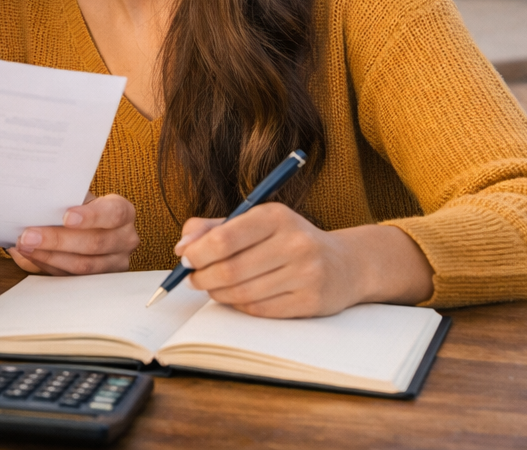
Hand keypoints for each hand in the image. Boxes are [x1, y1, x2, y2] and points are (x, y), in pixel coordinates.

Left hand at [8, 193, 137, 274]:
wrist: (89, 225)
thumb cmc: (81, 207)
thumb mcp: (78, 198)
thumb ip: (63, 201)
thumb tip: (34, 207)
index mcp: (123, 212)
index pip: (114, 213)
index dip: (91, 216)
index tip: (66, 216)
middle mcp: (125, 239)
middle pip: (94, 243)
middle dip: (57, 240)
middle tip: (28, 236)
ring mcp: (116, 263)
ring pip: (83, 266)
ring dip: (48, 257)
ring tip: (24, 247)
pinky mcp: (100, 281)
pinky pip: (72, 278)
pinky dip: (47, 266)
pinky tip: (30, 257)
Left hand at [176, 204, 432, 317]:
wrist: (344, 264)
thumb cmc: (287, 240)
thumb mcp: (255, 222)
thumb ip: (213, 228)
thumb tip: (182, 247)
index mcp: (276, 216)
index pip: (225, 238)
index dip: (198, 253)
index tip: (185, 259)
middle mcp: (295, 243)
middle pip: (230, 269)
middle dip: (202, 277)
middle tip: (192, 279)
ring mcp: (306, 274)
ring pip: (242, 293)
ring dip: (218, 294)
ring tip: (213, 288)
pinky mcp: (311, 301)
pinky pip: (259, 310)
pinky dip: (239, 306)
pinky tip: (237, 297)